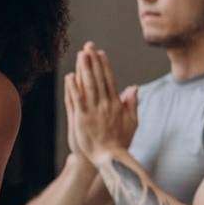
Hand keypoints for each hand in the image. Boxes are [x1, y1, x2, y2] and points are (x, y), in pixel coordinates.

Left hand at [64, 41, 137, 162]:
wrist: (111, 158)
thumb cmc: (121, 142)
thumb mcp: (132, 121)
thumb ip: (132, 104)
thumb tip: (134, 88)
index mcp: (116, 104)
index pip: (109, 80)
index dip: (104, 66)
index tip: (101, 54)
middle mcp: (105, 104)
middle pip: (98, 79)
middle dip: (93, 61)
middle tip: (88, 46)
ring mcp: (93, 111)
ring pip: (88, 86)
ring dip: (84, 69)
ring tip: (80, 55)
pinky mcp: (82, 119)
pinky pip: (77, 100)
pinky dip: (73, 88)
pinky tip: (70, 77)